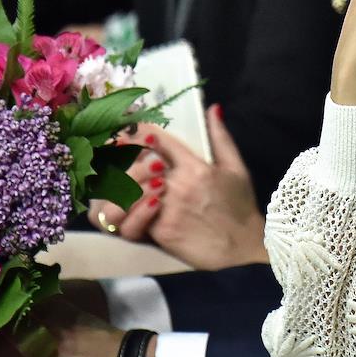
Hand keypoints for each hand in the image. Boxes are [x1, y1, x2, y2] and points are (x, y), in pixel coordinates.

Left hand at [93, 107, 266, 269]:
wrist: (243, 248)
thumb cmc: (240, 206)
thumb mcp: (236, 168)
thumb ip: (221, 137)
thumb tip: (213, 108)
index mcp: (195, 167)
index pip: (158, 140)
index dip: (138, 132)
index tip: (126, 130)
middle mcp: (179, 185)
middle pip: (138, 164)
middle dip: (123, 157)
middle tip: (111, 153)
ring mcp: (168, 209)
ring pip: (132, 190)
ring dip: (123, 184)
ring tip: (115, 180)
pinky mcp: (162, 231)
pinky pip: (136, 216)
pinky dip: (129, 209)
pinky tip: (125, 205)